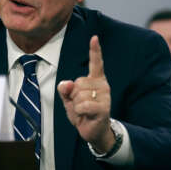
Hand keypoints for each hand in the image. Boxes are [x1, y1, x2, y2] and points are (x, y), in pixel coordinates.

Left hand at [58, 35, 114, 152]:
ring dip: (76, 106)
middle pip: (77, 83)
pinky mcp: (104, 108)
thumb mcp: (69, 99)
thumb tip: (66, 84)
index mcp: (95, 79)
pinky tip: (87, 116)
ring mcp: (105, 96)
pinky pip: (83, 105)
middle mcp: (102, 85)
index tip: (94, 38)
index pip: (95, 62)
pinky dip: (79, 112)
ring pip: (79, 95)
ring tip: (84, 111)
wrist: (93, 131)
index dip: (95, 50)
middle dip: (73, 95)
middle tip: (80, 104)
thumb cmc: (82, 112)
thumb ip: (65, 89)